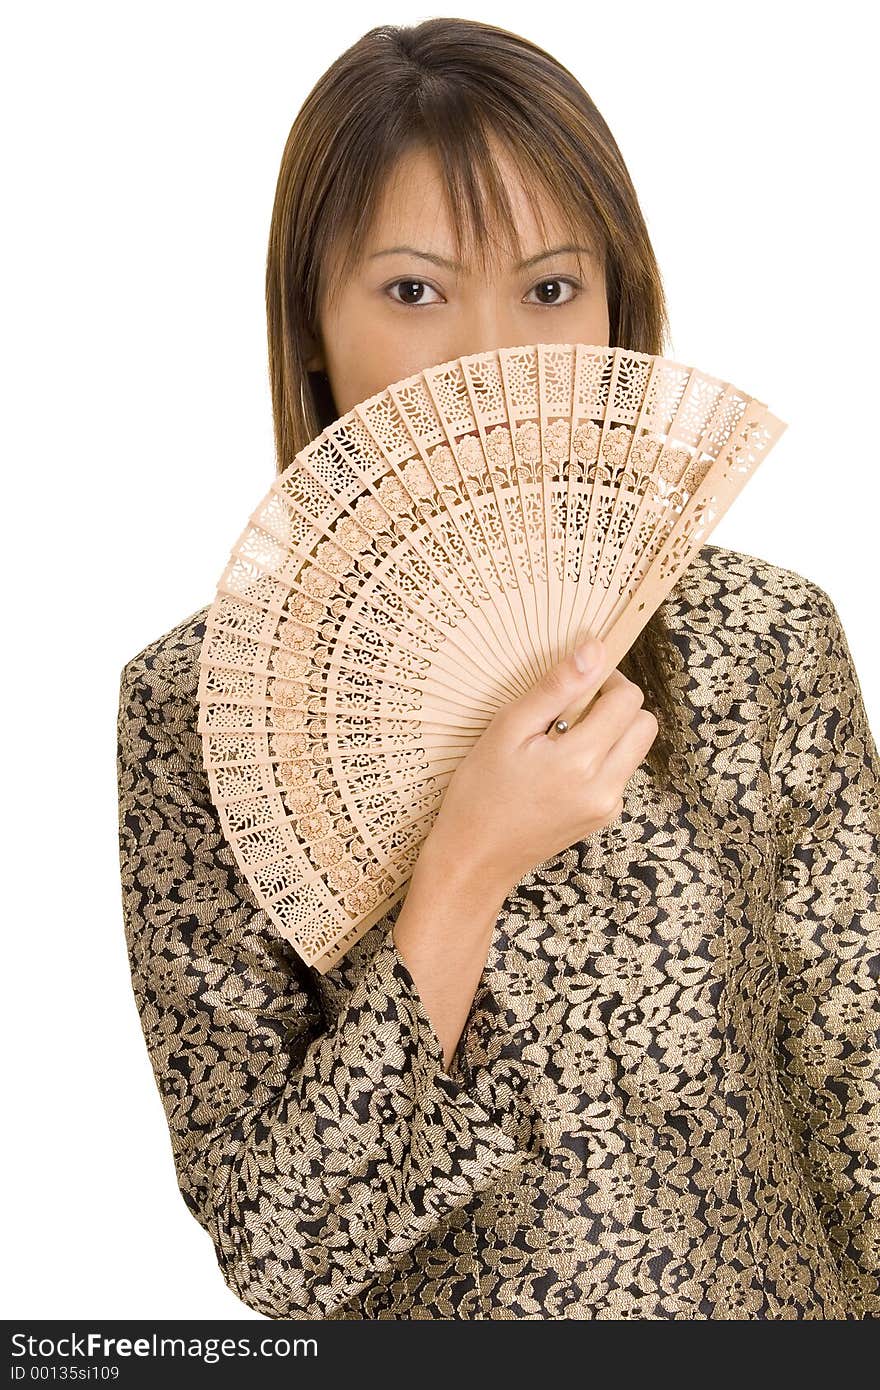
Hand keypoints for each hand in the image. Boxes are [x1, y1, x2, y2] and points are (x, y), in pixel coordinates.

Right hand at [423, 639, 657, 895]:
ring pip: (635, 748)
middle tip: (570, 710)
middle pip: (644, 724)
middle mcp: (605, 786)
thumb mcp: (507, 729)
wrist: (474, 859)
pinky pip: (619, 772)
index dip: (606, 680)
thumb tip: (594, 650)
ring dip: (610, 732)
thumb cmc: (480, 793)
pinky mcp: (603, 816)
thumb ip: (556, 687)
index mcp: (581, 761)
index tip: (575, 683)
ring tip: (560, 741)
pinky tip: (560, 767)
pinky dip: (601, 759)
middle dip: (615, 706)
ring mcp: (608, 805)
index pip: (628, 700)